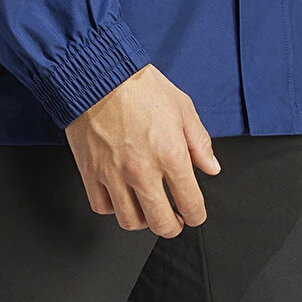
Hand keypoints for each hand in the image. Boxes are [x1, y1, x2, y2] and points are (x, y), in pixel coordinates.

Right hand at [65, 63, 219, 238]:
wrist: (98, 74)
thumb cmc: (139, 86)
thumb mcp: (182, 107)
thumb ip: (200, 142)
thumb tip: (211, 167)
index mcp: (170, 155)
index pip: (191, 204)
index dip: (196, 215)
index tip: (194, 214)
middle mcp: (142, 170)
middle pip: (161, 223)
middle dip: (172, 226)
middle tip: (173, 220)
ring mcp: (113, 174)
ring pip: (130, 221)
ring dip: (143, 220)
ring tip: (147, 209)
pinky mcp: (90, 172)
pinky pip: (102, 206)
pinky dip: (113, 207)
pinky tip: (121, 196)